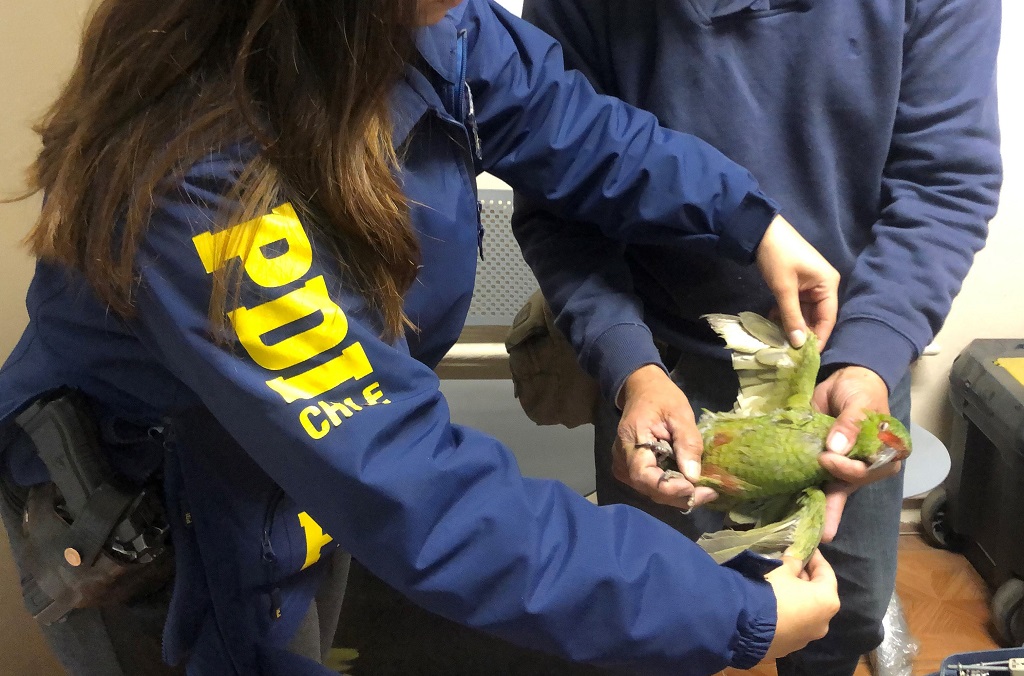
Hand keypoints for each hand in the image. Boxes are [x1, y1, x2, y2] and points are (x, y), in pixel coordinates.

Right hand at [612, 365, 717, 509]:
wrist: (643, 390)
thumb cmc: (661, 397)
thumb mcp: (680, 413)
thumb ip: (687, 443)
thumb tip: (694, 476)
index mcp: (631, 440)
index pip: (644, 475)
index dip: (668, 487)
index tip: (693, 487)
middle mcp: (622, 459)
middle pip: (650, 489)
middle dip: (680, 496)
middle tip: (710, 492)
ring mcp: (624, 467)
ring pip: (652, 492)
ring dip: (679, 495)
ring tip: (705, 491)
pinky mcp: (632, 471)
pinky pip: (652, 486)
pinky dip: (673, 489)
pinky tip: (692, 485)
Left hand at [755, 215, 839, 349]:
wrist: (761, 231)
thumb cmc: (777, 257)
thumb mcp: (784, 289)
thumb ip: (792, 316)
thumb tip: (799, 343)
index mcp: (828, 284)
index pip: (828, 318)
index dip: (820, 337)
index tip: (809, 356)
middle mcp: (824, 285)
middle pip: (817, 316)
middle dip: (804, 333)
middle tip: (791, 352)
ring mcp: (810, 285)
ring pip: (805, 312)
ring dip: (793, 324)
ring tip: (781, 341)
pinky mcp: (798, 284)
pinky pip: (796, 305)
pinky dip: (786, 314)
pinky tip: (775, 324)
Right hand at [763, 551, 839, 660]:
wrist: (747, 627)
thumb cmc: (771, 592)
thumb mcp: (781, 569)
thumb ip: (793, 560)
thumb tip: (796, 556)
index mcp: (827, 600)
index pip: (826, 572)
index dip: (816, 557)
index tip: (807, 547)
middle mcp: (824, 622)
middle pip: (818, 594)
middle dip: (805, 578)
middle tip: (791, 566)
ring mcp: (808, 637)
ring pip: (806, 611)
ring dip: (797, 597)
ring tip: (780, 585)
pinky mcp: (791, 646)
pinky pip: (793, 624)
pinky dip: (788, 613)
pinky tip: (773, 605)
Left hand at [812, 365, 902, 540]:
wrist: (845, 380)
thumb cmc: (860, 391)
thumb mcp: (859, 402)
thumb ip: (851, 422)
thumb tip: (836, 447)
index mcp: (886, 454)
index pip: (867, 471)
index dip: (847, 469)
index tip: (827, 457)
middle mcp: (867, 466)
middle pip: (850, 487)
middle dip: (834, 508)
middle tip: (823, 532)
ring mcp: (845, 467)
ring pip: (835, 492)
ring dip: (824, 512)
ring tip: (815, 537)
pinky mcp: (825, 465)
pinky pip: (819, 482)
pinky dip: (810, 496)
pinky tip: (801, 515)